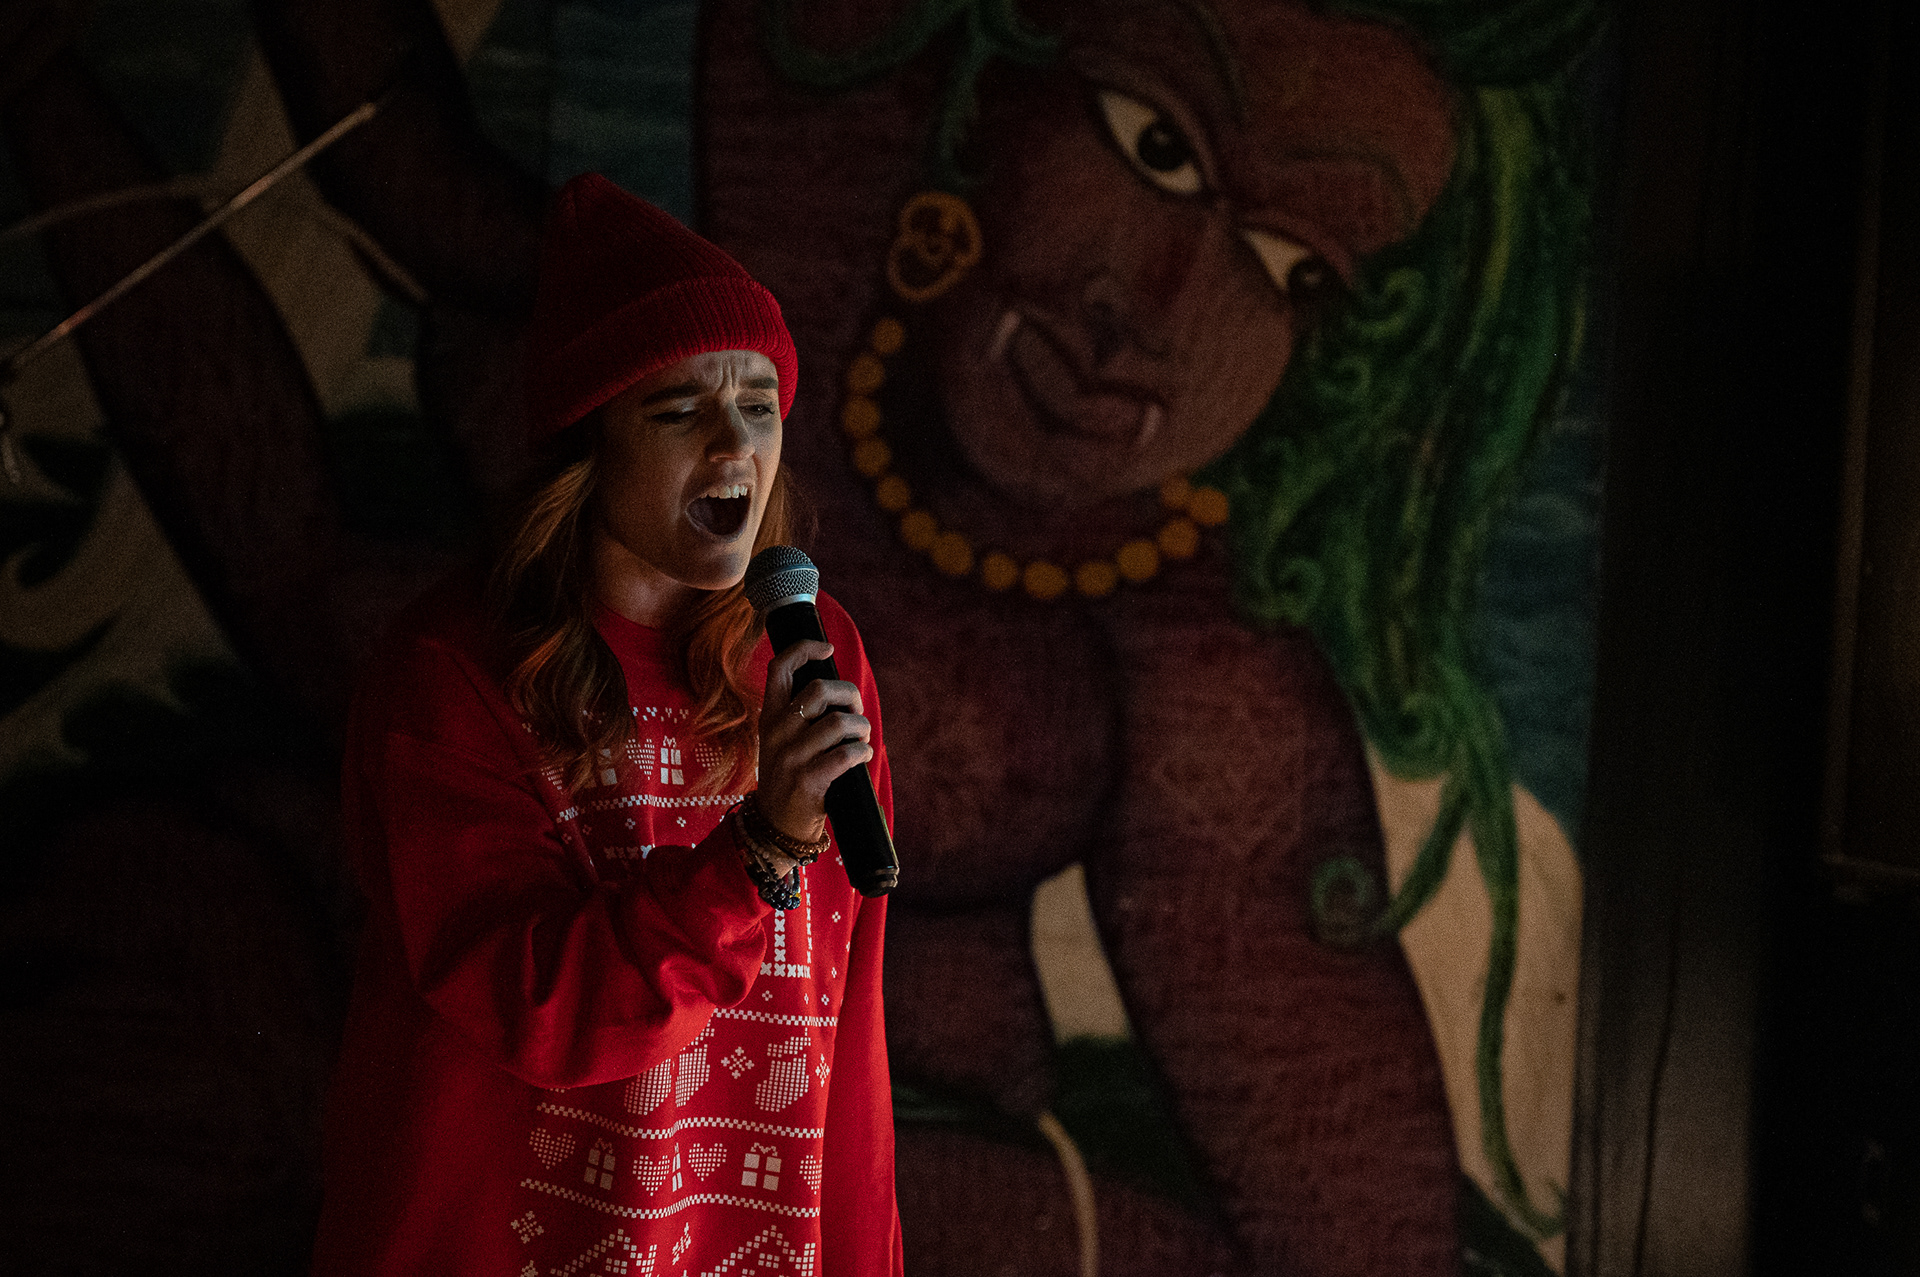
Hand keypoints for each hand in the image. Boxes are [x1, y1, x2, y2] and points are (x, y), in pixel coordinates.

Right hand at [755, 639, 873, 857]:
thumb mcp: (781, 740)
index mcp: (769, 716)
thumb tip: (839, 690)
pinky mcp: (807, 781)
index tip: (828, 649)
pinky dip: (863, 752)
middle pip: (821, 690)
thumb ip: (800, 714)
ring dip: (862, 729)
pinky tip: (862, 756)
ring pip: (839, 723)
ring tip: (862, 739)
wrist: (776, 825)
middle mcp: (777, 732)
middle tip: (856, 712)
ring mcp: (791, 757)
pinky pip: (846, 754)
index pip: (780, 668)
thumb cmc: (789, 776)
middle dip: (850, 696)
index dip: (805, 649)